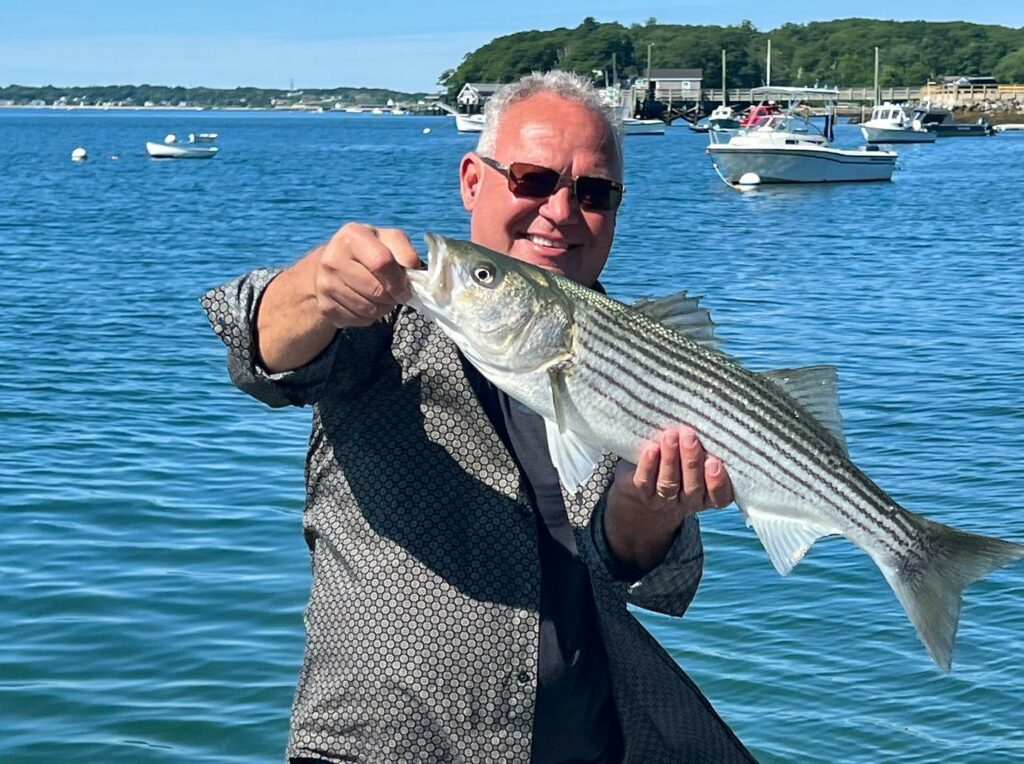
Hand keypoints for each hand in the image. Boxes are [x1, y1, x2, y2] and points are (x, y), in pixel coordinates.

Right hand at [314, 223, 421, 327]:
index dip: (398, 279)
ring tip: (382, 297)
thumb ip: (404, 251)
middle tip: (394, 293)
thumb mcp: (389, 240)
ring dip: (383, 308)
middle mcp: (332, 258)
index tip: (405, 286)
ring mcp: (325, 283)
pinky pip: (359, 320)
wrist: (335, 264)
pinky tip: (368, 303)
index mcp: (352, 236)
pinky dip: (370, 317)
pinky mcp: (325, 306)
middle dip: (392, 296)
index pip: (381, 262)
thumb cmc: (371, 250)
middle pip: (376, 290)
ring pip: (369, 309)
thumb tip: (413, 267)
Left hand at [604, 426, 731, 574]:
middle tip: (690, 437)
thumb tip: (708, 421)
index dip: (718, 482)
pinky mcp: (642, 493)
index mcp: (708, 494)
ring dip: (670, 460)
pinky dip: (649, 466)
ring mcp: (664, 499)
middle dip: (692, 462)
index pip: (719, 496)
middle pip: (693, 487)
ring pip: (669, 484)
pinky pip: (645, 482)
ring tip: (670, 437)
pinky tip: (651, 449)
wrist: (643, 485)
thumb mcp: (697, 456)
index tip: (715, 462)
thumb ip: (705, 447)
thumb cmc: (680, 461)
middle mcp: (688, 500)